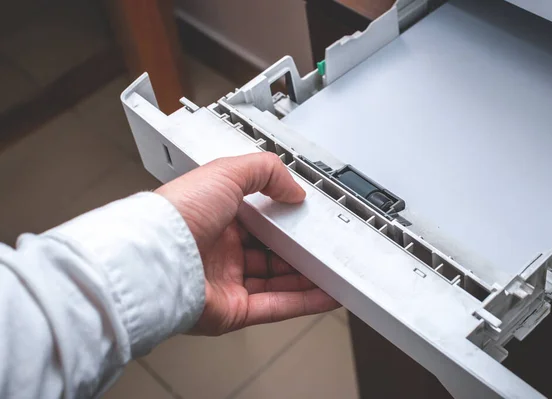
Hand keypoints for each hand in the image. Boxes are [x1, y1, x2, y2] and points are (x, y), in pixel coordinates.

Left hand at [156, 153, 339, 334]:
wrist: (156, 259)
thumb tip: (294, 190)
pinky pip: (277, 305)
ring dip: (308, 277)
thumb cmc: (177, 214)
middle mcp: (220, 250)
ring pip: (278, 281)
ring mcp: (227, 281)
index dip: (284, 216)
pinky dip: (304, 301)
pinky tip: (326, 293)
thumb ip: (266, 172)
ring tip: (335, 271)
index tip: (307, 215)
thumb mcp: (227, 172)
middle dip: (300, 250)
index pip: (259, 217)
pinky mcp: (234, 310)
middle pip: (271, 251)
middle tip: (325, 245)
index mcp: (215, 216)